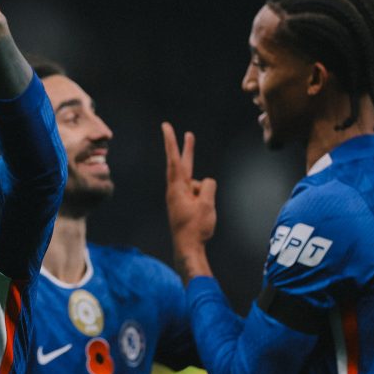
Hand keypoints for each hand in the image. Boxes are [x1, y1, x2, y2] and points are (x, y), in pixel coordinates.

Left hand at [162, 122, 215, 279]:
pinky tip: (202, 215)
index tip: (166, 126)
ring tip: (201, 214)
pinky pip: (199, 195)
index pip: (175, 159)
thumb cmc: (196, 226)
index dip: (171, 141)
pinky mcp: (184, 204)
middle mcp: (175, 189)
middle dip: (188, 150)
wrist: (188, 247)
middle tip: (188, 133)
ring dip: (205, 195)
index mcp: (177, 187)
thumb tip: (205, 183)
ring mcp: (180, 197)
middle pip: (184, 165)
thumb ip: (208, 187)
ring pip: (199, 185)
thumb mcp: (207, 204)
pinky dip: (205, 201)